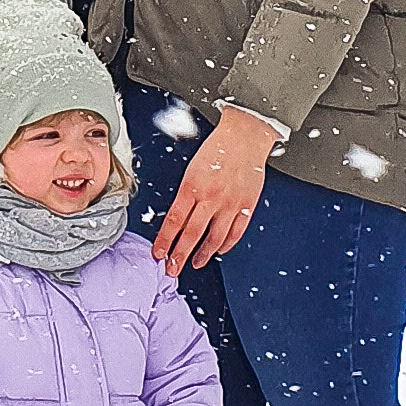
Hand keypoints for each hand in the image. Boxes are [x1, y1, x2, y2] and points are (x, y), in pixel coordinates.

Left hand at [151, 110, 274, 279]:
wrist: (244, 136)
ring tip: (194, 263)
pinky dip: (227, 244)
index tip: (158, 254)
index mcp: (192, 186)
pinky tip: (219, 250)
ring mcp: (230, 203)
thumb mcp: (192, 168)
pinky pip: (236, 231)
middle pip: (191, 234)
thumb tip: (177, 218)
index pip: (174, 221)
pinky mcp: (246, 205)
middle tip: (172, 269)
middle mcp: (211, 197)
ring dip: (203, 254)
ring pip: (214, 237)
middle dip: (179, 255)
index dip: (165, 241)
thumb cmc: (217, 148)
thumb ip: (186, 194)